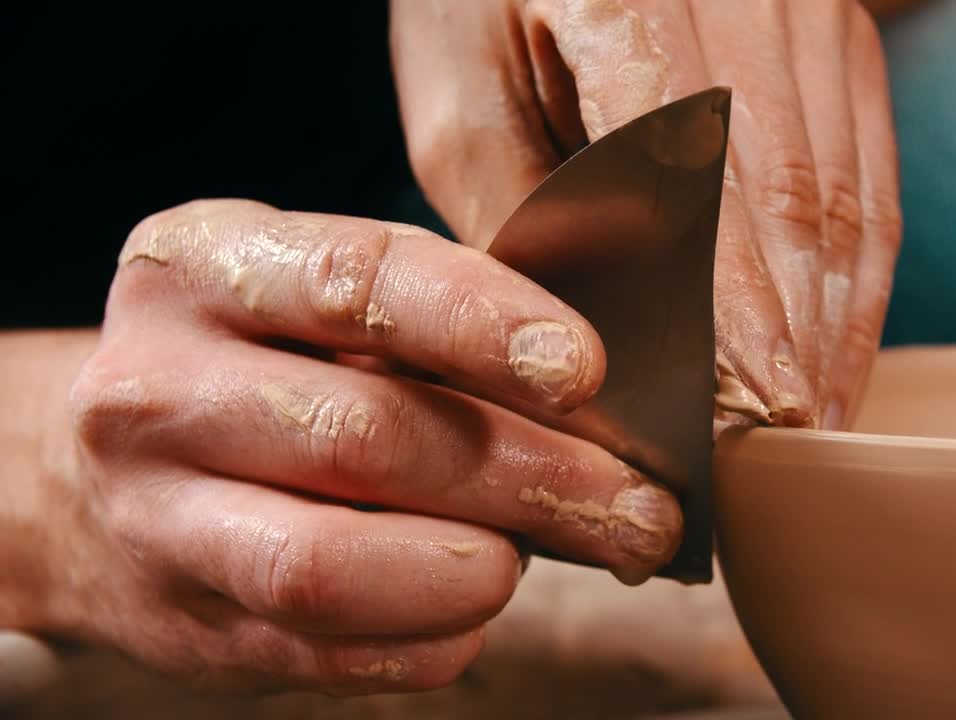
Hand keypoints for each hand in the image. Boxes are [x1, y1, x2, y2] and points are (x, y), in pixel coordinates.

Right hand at [40, 199, 680, 693]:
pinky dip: (431, 638)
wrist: (95, 478)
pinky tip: (480, 608)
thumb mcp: (307, 299)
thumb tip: (598, 398)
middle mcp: (159, 389)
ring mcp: (156, 517)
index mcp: (202, 267)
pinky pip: (326, 654)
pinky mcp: (182, 624)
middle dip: (534, 477)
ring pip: (329, 564)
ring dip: (482, 569)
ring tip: (562, 557)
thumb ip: (429, 323)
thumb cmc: (255, 364)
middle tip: (642, 507)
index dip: (480, 323)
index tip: (585, 368)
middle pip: (367, 437)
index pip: (354, 282)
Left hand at [392, 0, 901, 429]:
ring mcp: (809, 14)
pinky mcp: (842, 40)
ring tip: (809, 423)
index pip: (697, 175)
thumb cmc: (493, 1)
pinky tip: (835, 347)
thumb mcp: (460, 91)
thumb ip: (515, 214)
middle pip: (790, 197)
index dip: (731, 305)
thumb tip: (584, 351)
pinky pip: (871, 176)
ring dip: (831, 324)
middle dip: (788, 342)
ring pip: (844, 196)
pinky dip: (857, 275)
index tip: (740, 411)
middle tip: (774, 452)